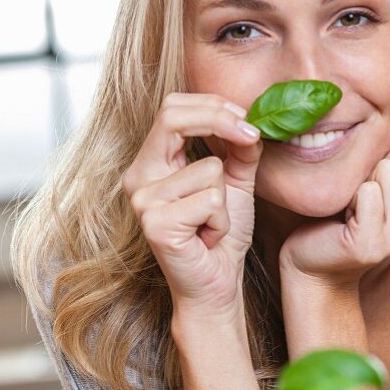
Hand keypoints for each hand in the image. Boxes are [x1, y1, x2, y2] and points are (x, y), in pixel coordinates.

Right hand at [121, 92, 262, 314]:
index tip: (245, 119)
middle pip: (174, 118)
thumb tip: (251, 120)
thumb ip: (239, 147)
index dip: (212, 104)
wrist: (215, 284)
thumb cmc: (220, 233)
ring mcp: (143, 201)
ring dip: (227, 197)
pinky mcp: (156, 224)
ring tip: (212, 221)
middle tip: (251, 136)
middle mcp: (138, 177)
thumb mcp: (235, 180)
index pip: (172, 108)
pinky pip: (211, 201)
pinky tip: (208, 237)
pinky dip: (222, 220)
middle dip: (222, 121)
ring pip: (209, 169)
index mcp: (151, 161)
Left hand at [278, 115, 389, 289]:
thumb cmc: (352, 213)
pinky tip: (344, 219)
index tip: (382, 181)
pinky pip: (366, 192)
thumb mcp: (383, 177)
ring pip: (389, 169)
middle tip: (366, 194)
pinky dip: (348, 197)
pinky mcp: (373, 245)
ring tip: (355, 206)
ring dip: (363, 181)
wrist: (319, 261)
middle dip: (380, 163)